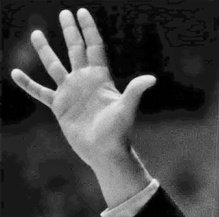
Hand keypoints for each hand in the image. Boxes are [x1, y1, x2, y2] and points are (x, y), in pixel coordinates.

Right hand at [10, 8, 155, 169]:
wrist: (104, 152)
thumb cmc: (118, 132)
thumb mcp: (126, 109)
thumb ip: (135, 91)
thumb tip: (152, 79)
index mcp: (100, 78)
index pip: (94, 47)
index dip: (88, 30)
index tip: (82, 12)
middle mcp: (84, 81)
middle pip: (76, 50)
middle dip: (70, 32)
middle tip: (64, 13)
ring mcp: (71, 92)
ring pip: (55, 66)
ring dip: (45, 50)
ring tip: (36, 33)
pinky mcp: (60, 106)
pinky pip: (40, 91)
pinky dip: (28, 83)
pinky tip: (17, 73)